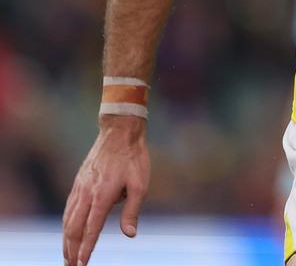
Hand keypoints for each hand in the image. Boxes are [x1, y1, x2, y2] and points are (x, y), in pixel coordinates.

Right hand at [63, 115, 149, 265]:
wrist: (119, 132)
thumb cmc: (134, 158)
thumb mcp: (140, 185)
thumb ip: (132, 211)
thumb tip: (130, 234)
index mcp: (102, 196)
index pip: (91, 229)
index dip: (86, 249)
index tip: (82, 265)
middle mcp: (86, 194)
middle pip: (73, 228)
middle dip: (71, 250)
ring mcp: (80, 187)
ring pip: (67, 219)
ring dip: (66, 240)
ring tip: (67, 256)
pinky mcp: (78, 182)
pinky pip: (68, 208)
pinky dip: (66, 224)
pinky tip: (67, 231)